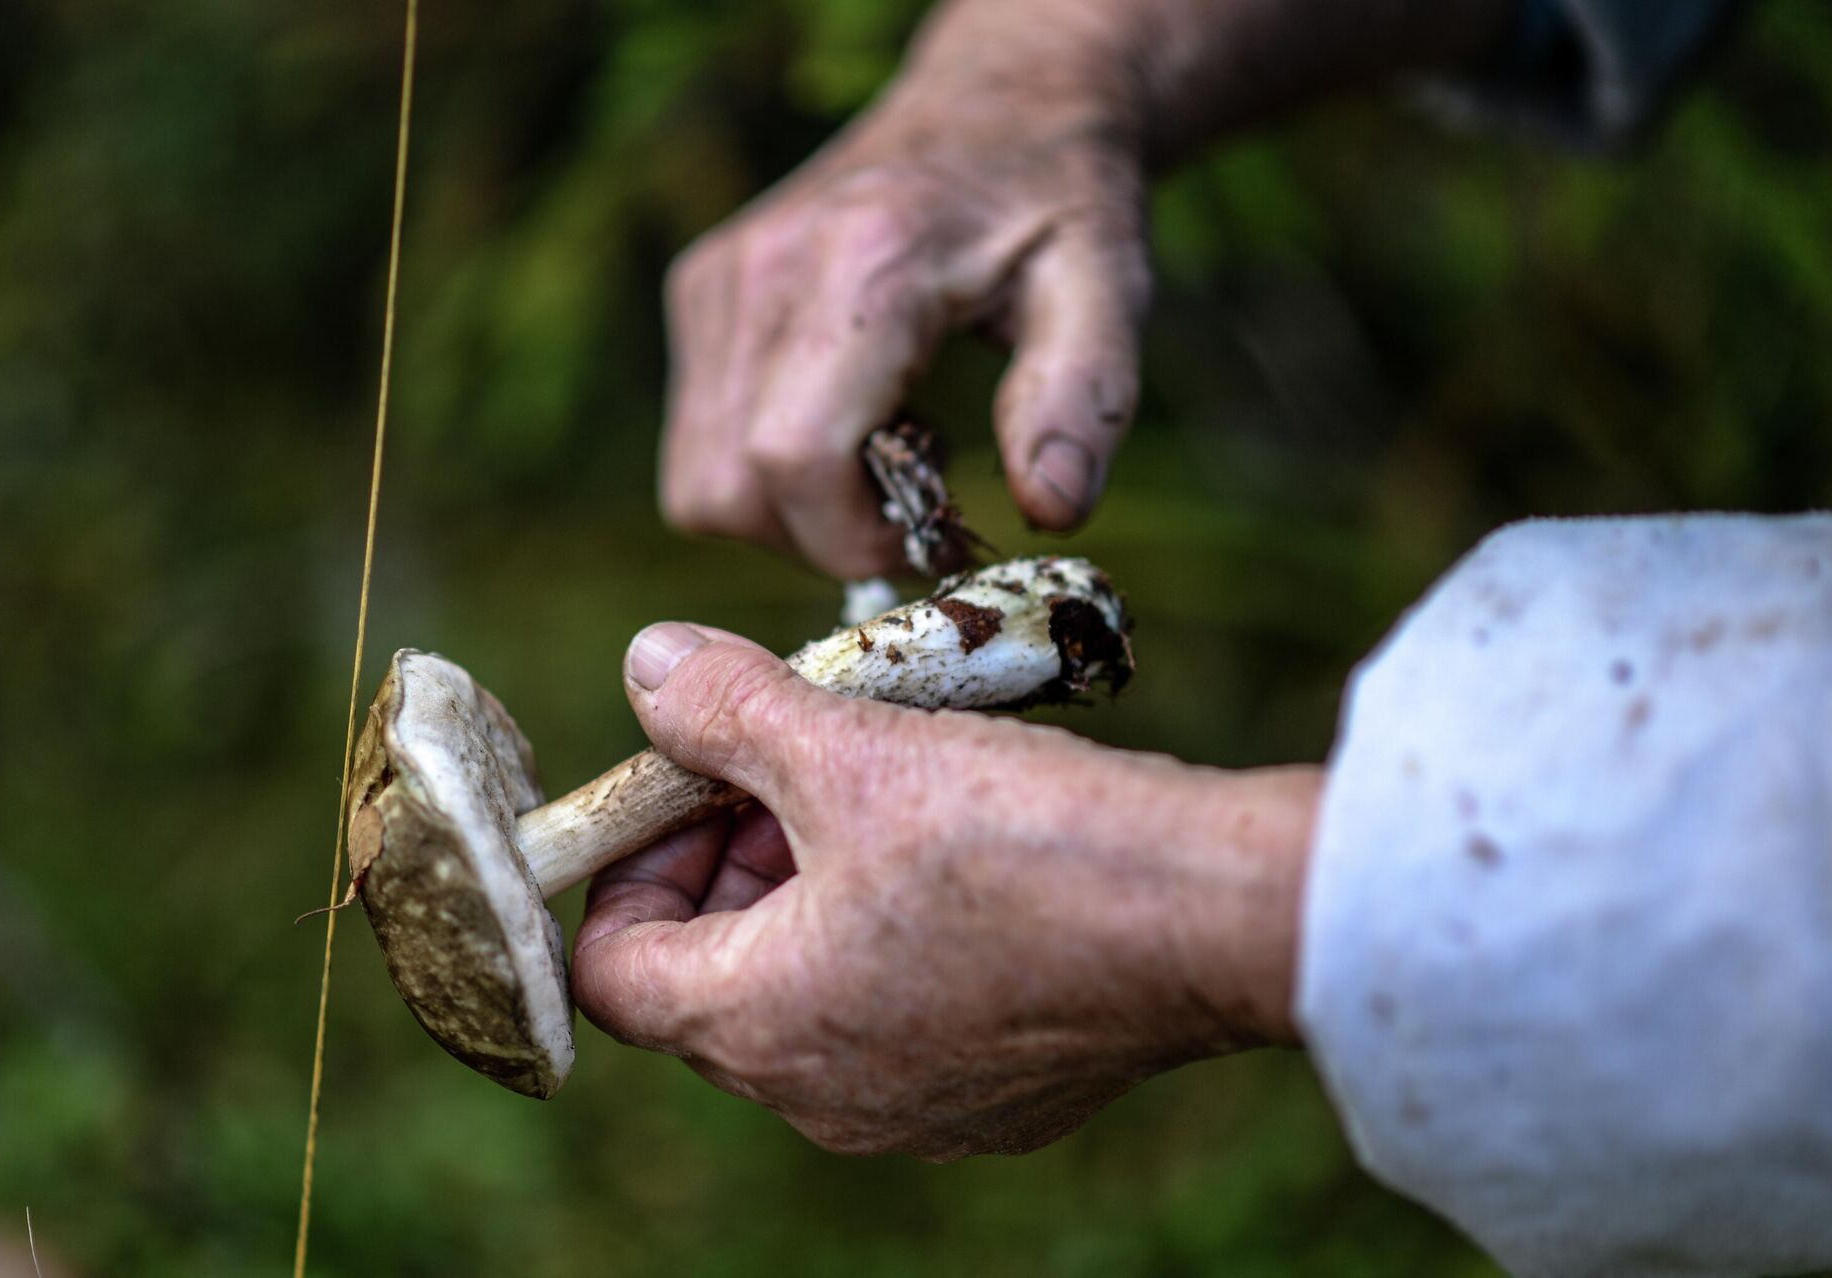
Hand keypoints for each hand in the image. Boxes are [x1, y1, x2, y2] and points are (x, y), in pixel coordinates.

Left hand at [572, 621, 1320, 1159]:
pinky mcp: (1000, 1098)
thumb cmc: (1030, 843)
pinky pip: (901, 1016)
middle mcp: (824, 1096)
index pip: (613, 966)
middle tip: (792, 766)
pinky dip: (896, 935)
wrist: (1218, 917)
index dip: (630, 860)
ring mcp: (917, 1109)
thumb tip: (649, 667)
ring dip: (814, 889)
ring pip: (809, 992)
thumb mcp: (855, 750)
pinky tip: (962, 857)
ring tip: (882, 789)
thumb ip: (730, 710)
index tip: (691, 781)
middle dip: (731, 859)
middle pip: (712, 975)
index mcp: (761, 1026)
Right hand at [657, 0, 1510, 577]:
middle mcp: (763, 269)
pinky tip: (848, 421)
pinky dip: (764, 471)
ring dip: (789, 514)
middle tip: (915, 511)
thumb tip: (1050, 511)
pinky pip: (697, 443)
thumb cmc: (1059, 203)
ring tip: (884, 460)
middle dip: (823, 540)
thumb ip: (1083, 400)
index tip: (935, 538)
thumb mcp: (1108, 292)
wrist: (998, 105)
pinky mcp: (699, 293)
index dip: (853, 539)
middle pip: (728, 490)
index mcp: (865, 266)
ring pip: (698, 483)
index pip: (793, 456)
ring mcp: (717, 280)